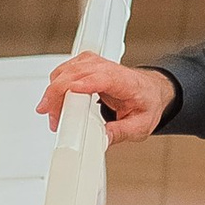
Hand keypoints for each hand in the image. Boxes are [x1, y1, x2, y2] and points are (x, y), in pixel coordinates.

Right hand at [38, 52, 175, 141]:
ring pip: (69, 69)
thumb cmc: (147, 104)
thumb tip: (101, 140)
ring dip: (56, 90)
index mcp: (126, 82)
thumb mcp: (140, 126)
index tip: (70, 92)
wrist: (152, 92)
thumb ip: (120, 133)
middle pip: (79, 72)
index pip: (103, 77)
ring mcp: (97, 64)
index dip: (84, 83)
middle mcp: (109, 69)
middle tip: (53, 116)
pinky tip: (56, 101)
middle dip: (60, 92)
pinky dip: (57, 84)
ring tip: (55, 115)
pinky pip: (67, 69)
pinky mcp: (87, 66)